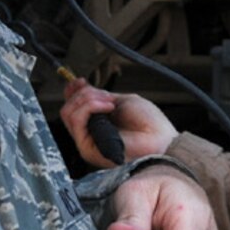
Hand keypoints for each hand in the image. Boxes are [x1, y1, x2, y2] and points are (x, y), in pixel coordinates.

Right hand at [62, 80, 179, 166]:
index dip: (72, 91)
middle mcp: (90, 133)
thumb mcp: (122, 101)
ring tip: (109, 101)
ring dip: (88, 99)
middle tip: (106, 95)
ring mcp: (87, 142)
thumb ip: (99, 96)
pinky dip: (89, 107)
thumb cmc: (150, 125)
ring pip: (69, 113)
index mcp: (97, 122)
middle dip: (84, 94)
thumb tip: (82, 86)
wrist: (161, 140)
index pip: (72, 106)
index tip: (80, 81)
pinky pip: (76, 121)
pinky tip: (108, 106)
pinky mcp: (88, 149)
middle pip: (68, 108)